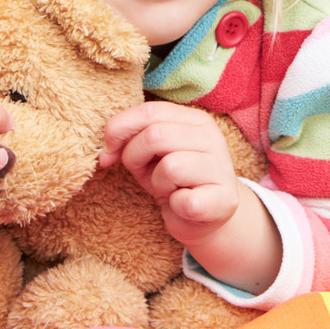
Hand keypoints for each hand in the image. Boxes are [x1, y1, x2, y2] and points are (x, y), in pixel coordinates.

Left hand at [100, 102, 240, 245]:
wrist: (206, 217)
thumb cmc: (174, 182)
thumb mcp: (150, 154)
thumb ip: (131, 139)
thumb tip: (105, 152)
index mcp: (195, 120)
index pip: (149, 111)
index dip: (119, 130)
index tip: (108, 154)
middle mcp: (212, 137)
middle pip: (155, 136)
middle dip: (135, 158)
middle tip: (143, 174)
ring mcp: (220, 168)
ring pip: (170, 167)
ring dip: (158, 184)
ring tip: (170, 189)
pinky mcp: (223, 200)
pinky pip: (183, 200)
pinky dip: (175, 207)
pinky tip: (183, 206)